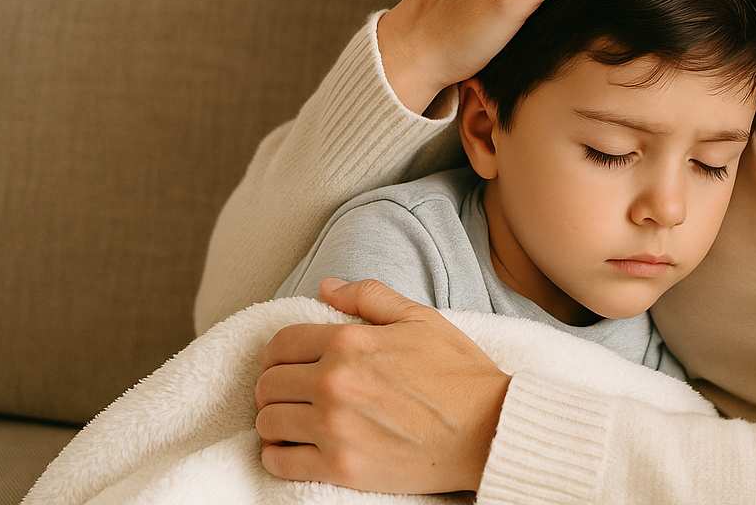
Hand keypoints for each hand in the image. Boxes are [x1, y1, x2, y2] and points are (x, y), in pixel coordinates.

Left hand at [254, 277, 512, 494]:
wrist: (488, 430)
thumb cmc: (458, 374)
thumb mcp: (421, 319)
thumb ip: (369, 296)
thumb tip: (326, 287)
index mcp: (349, 343)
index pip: (281, 344)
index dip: (277, 353)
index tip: (285, 364)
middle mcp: (335, 384)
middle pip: (267, 386)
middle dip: (274, 387)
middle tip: (292, 393)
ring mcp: (335, 429)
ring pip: (268, 423)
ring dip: (276, 421)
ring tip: (295, 420)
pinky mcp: (341, 468)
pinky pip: (280, 462)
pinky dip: (279, 456)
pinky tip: (296, 448)